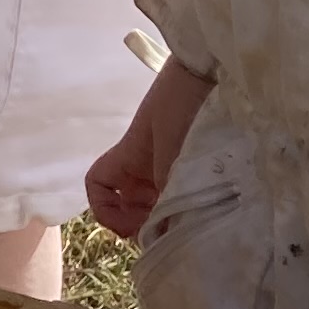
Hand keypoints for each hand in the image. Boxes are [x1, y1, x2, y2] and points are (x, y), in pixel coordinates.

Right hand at [83, 59, 217, 241]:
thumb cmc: (182, 104)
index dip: (103, 209)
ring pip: (156, 203)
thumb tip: (167, 235)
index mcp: (129, 158)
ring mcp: (168, 166)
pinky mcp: (192, 165)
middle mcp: (144, 166)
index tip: (128, 225)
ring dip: (165, 218)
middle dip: (140, 224)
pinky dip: (186, 208)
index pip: (98, 186)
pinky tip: (202, 213)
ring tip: (187, 225)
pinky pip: (180, 194)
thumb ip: (170, 191)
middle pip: (129, 205)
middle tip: (165, 234)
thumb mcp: (173, 150)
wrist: (210, 73)